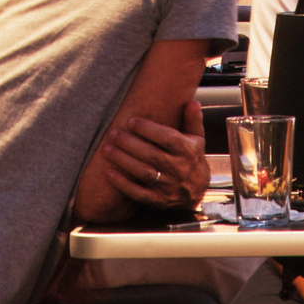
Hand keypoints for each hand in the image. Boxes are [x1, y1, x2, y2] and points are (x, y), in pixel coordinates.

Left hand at [88, 103, 215, 220]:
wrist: (197, 190)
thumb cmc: (191, 158)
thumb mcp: (196, 138)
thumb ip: (192, 120)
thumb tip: (192, 102)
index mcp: (188, 152)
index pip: (168, 139)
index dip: (149, 130)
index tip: (131, 121)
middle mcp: (179, 170)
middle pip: (152, 155)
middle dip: (130, 144)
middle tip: (113, 133)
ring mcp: (168, 187)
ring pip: (144, 173)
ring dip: (123, 161)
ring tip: (107, 149)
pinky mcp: (158, 201)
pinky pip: (139, 194)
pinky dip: (123, 185)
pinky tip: (109, 173)